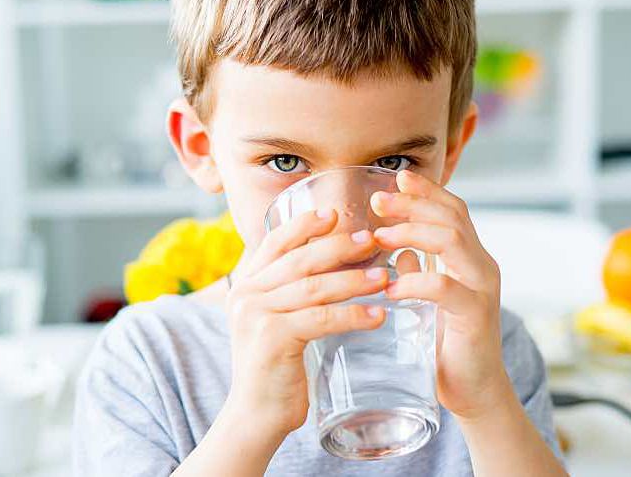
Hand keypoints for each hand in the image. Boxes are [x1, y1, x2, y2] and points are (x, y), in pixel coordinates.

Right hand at [224, 209, 388, 437]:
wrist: (255, 416)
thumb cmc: (276, 368)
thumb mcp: (278, 322)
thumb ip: (294, 295)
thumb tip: (338, 267)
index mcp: (247, 285)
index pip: (274, 242)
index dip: (304, 225)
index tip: (334, 214)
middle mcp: (246, 294)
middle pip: (298, 259)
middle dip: (338, 247)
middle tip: (371, 240)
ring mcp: (256, 315)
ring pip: (312, 286)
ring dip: (353, 280)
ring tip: (385, 278)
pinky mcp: (271, 339)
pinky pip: (320, 318)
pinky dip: (352, 315)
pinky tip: (378, 316)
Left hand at [371, 169, 507, 420]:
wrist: (473, 391)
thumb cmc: (447, 345)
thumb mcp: (428, 301)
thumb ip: (419, 272)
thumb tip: (399, 252)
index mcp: (470, 258)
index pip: (453, 211)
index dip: (426, 192)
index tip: (396, 178)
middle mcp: (481, 266)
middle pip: (452, 216)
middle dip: (414, 203)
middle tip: (379, 200)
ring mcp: (482, 288)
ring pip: (452, 240)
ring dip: (411, 232)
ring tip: (379, 237)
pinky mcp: (475, 315)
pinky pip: (445, 286)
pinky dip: (415, 282)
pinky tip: (390, 288)